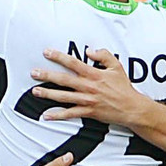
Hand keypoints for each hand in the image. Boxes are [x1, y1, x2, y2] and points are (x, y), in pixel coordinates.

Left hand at [30, 48, 144, 124]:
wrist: (131, 107)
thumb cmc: (124, 87)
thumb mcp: (116, 66)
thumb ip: (103, 55)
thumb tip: (90, 50)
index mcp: (94, 74)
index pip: (73, 63)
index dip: (59, 57)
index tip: (47, 52)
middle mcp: (88, 86)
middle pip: (64, 80)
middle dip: (47, 76)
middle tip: (34, 73)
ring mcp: (87, 100)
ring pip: (64, 96)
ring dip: (48, 94)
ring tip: (35, 91)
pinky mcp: (88, 112)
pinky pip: (70, 113)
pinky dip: (58, 115)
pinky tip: (47, 115)